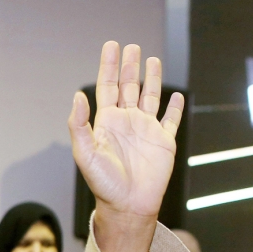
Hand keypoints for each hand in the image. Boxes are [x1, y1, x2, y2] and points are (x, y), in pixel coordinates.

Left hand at [68, 42, 183, 251]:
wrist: (127, 205)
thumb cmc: (103, 182)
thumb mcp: (84, 153)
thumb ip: (79, 124)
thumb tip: (77, 96)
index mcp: (106, 122)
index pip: (107, 87)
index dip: (108, 66)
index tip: (111, 46)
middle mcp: (125, 122)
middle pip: (128, 87)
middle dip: (129, 66)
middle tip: (131, 46)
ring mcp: (145, 130)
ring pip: (150, 97)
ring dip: (151, 79)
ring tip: (153, 59)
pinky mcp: (164, 142)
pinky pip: (170, 121)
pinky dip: (174, 108)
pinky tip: (176, 96)